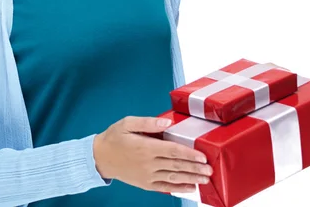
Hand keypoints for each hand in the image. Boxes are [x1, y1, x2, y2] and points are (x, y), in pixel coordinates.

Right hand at [93, 116, 212, 193]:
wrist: (100, 157)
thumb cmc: (114, 137)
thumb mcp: (127, 123)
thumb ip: (148, 122)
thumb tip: (167, 122)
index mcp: (145, 146)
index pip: (172, 150)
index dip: (189, 154)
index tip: (202, 156)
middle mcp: (148, 163)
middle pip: (176, 165)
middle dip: (195, 168)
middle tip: (210, 169)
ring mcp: (147, 175)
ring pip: (173, 177)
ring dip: (190, 178)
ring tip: (205, 179)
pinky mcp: (145, 183)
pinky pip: (164, 187)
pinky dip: (178, 188)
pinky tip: (190, 188)